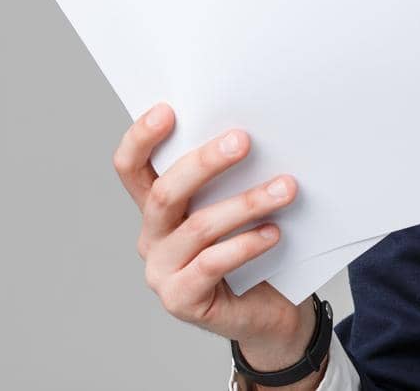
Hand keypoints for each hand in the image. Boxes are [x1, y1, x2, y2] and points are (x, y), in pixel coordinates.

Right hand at [113, 103, 311, 356]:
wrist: (271, 309)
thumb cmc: (256, 246)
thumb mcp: (241, 204)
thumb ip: (234, 175)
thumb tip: (256, 130)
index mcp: (158, 207)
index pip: (132, 168)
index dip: (141, 138)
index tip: (169, 110)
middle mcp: (152, 237)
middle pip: (165, 193)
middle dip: (204, 163)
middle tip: (243, 140)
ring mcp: (162, 271)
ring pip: (197, 227)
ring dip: (245, 203)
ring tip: (287, 188)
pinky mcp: (181, 300)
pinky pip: (212, 265)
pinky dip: (245, 245)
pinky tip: (273, 233)